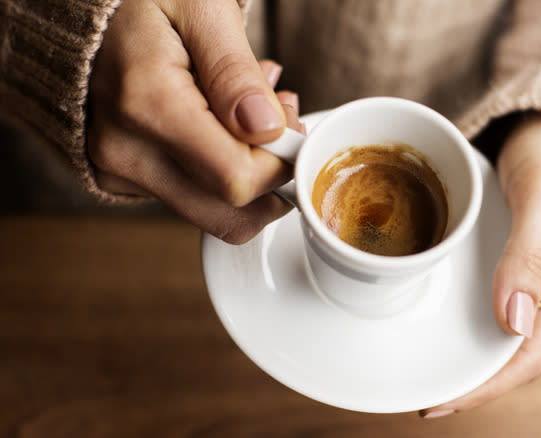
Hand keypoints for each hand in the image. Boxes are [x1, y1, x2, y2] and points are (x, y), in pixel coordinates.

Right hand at [87, 0, 304, 243]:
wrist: (80, 9)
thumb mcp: (200, 9)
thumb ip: (235, 73)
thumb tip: (266, 130)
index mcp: (147, 105)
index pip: (237, 180)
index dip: (282, 163)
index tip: (291, 124)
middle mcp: (126, 152)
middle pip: (229, 214)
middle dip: (272, 177)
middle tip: (278, 121)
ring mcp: (120, 171)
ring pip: (213, 211)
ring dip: (249, 173)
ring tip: (251, 113)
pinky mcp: (121, 179)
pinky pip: (191, 197)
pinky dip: (220, 169)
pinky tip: (222, 123)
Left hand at [421, 112, 540, 417]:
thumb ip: (530, 253)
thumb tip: (511, 321)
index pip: (534, 351)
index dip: (490, 382)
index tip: (444, 399)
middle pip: (515, 354)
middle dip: (473, 382)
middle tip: (424, 398)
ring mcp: (535, 281)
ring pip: (501, 335)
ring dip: (467, 358)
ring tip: (424, 375)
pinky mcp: (514, 267)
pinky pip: (490, 306)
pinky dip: (465, 324)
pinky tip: (436, 329)